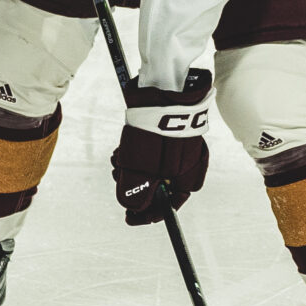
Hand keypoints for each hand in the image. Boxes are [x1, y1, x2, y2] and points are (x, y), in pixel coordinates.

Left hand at [112, 69, 211, 224]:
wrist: (165, 88)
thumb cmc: (156, 130)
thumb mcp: (141, 168)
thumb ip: (137, 192)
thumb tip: (132, 208)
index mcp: (188, 178)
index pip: (169, 205)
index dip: (148, 214)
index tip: (129, 218)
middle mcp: (188, 165)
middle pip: (158, 187)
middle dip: (135, 185)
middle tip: (117, 176)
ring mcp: (180, 147)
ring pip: (152, 168)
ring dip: (131, 167)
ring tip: (117, 158)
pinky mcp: (170, 133)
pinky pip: (152, 152)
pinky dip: (136, 154)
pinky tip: (123, 147)